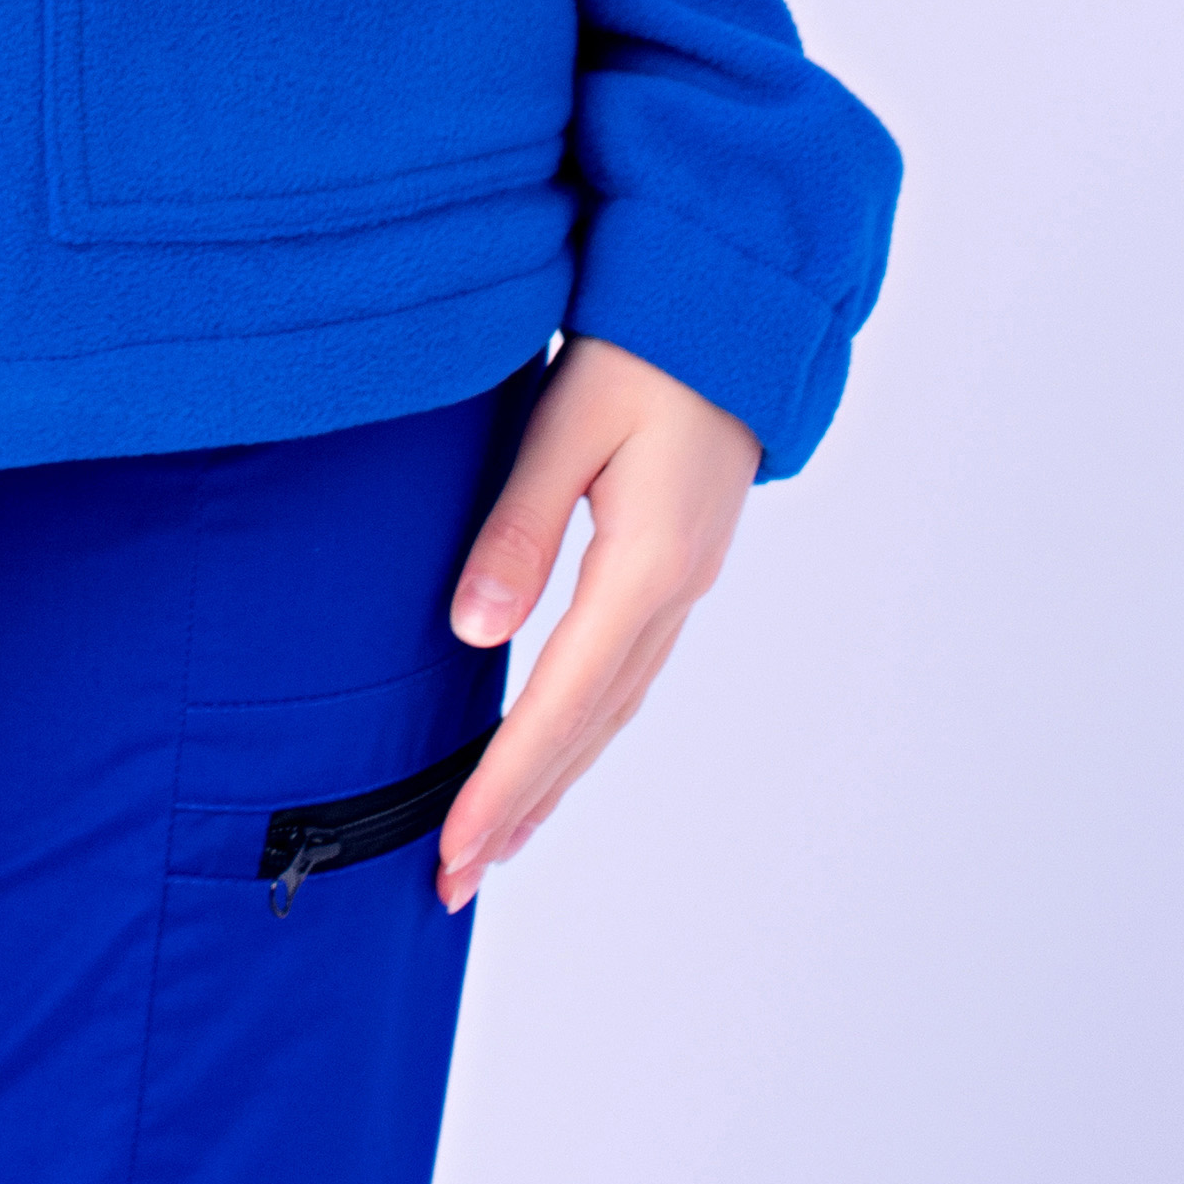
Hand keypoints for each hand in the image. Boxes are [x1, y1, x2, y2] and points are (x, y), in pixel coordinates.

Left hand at [434, 335, 757, 912]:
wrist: (731, 306)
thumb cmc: (642, 348)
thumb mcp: (565, 422)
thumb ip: (518, 528)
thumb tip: (473, 632)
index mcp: (645, 568)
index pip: (558, 704)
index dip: (503, 783)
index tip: (453, 848)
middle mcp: (673, 594)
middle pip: (588, 729)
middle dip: (521, 808)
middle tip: (456, 877)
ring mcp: (683, 586)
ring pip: (611, 710)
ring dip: (554, 778)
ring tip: (498, 838)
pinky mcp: (676, 566)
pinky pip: (624, 675)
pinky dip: (583, 727)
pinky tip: (555, 746)